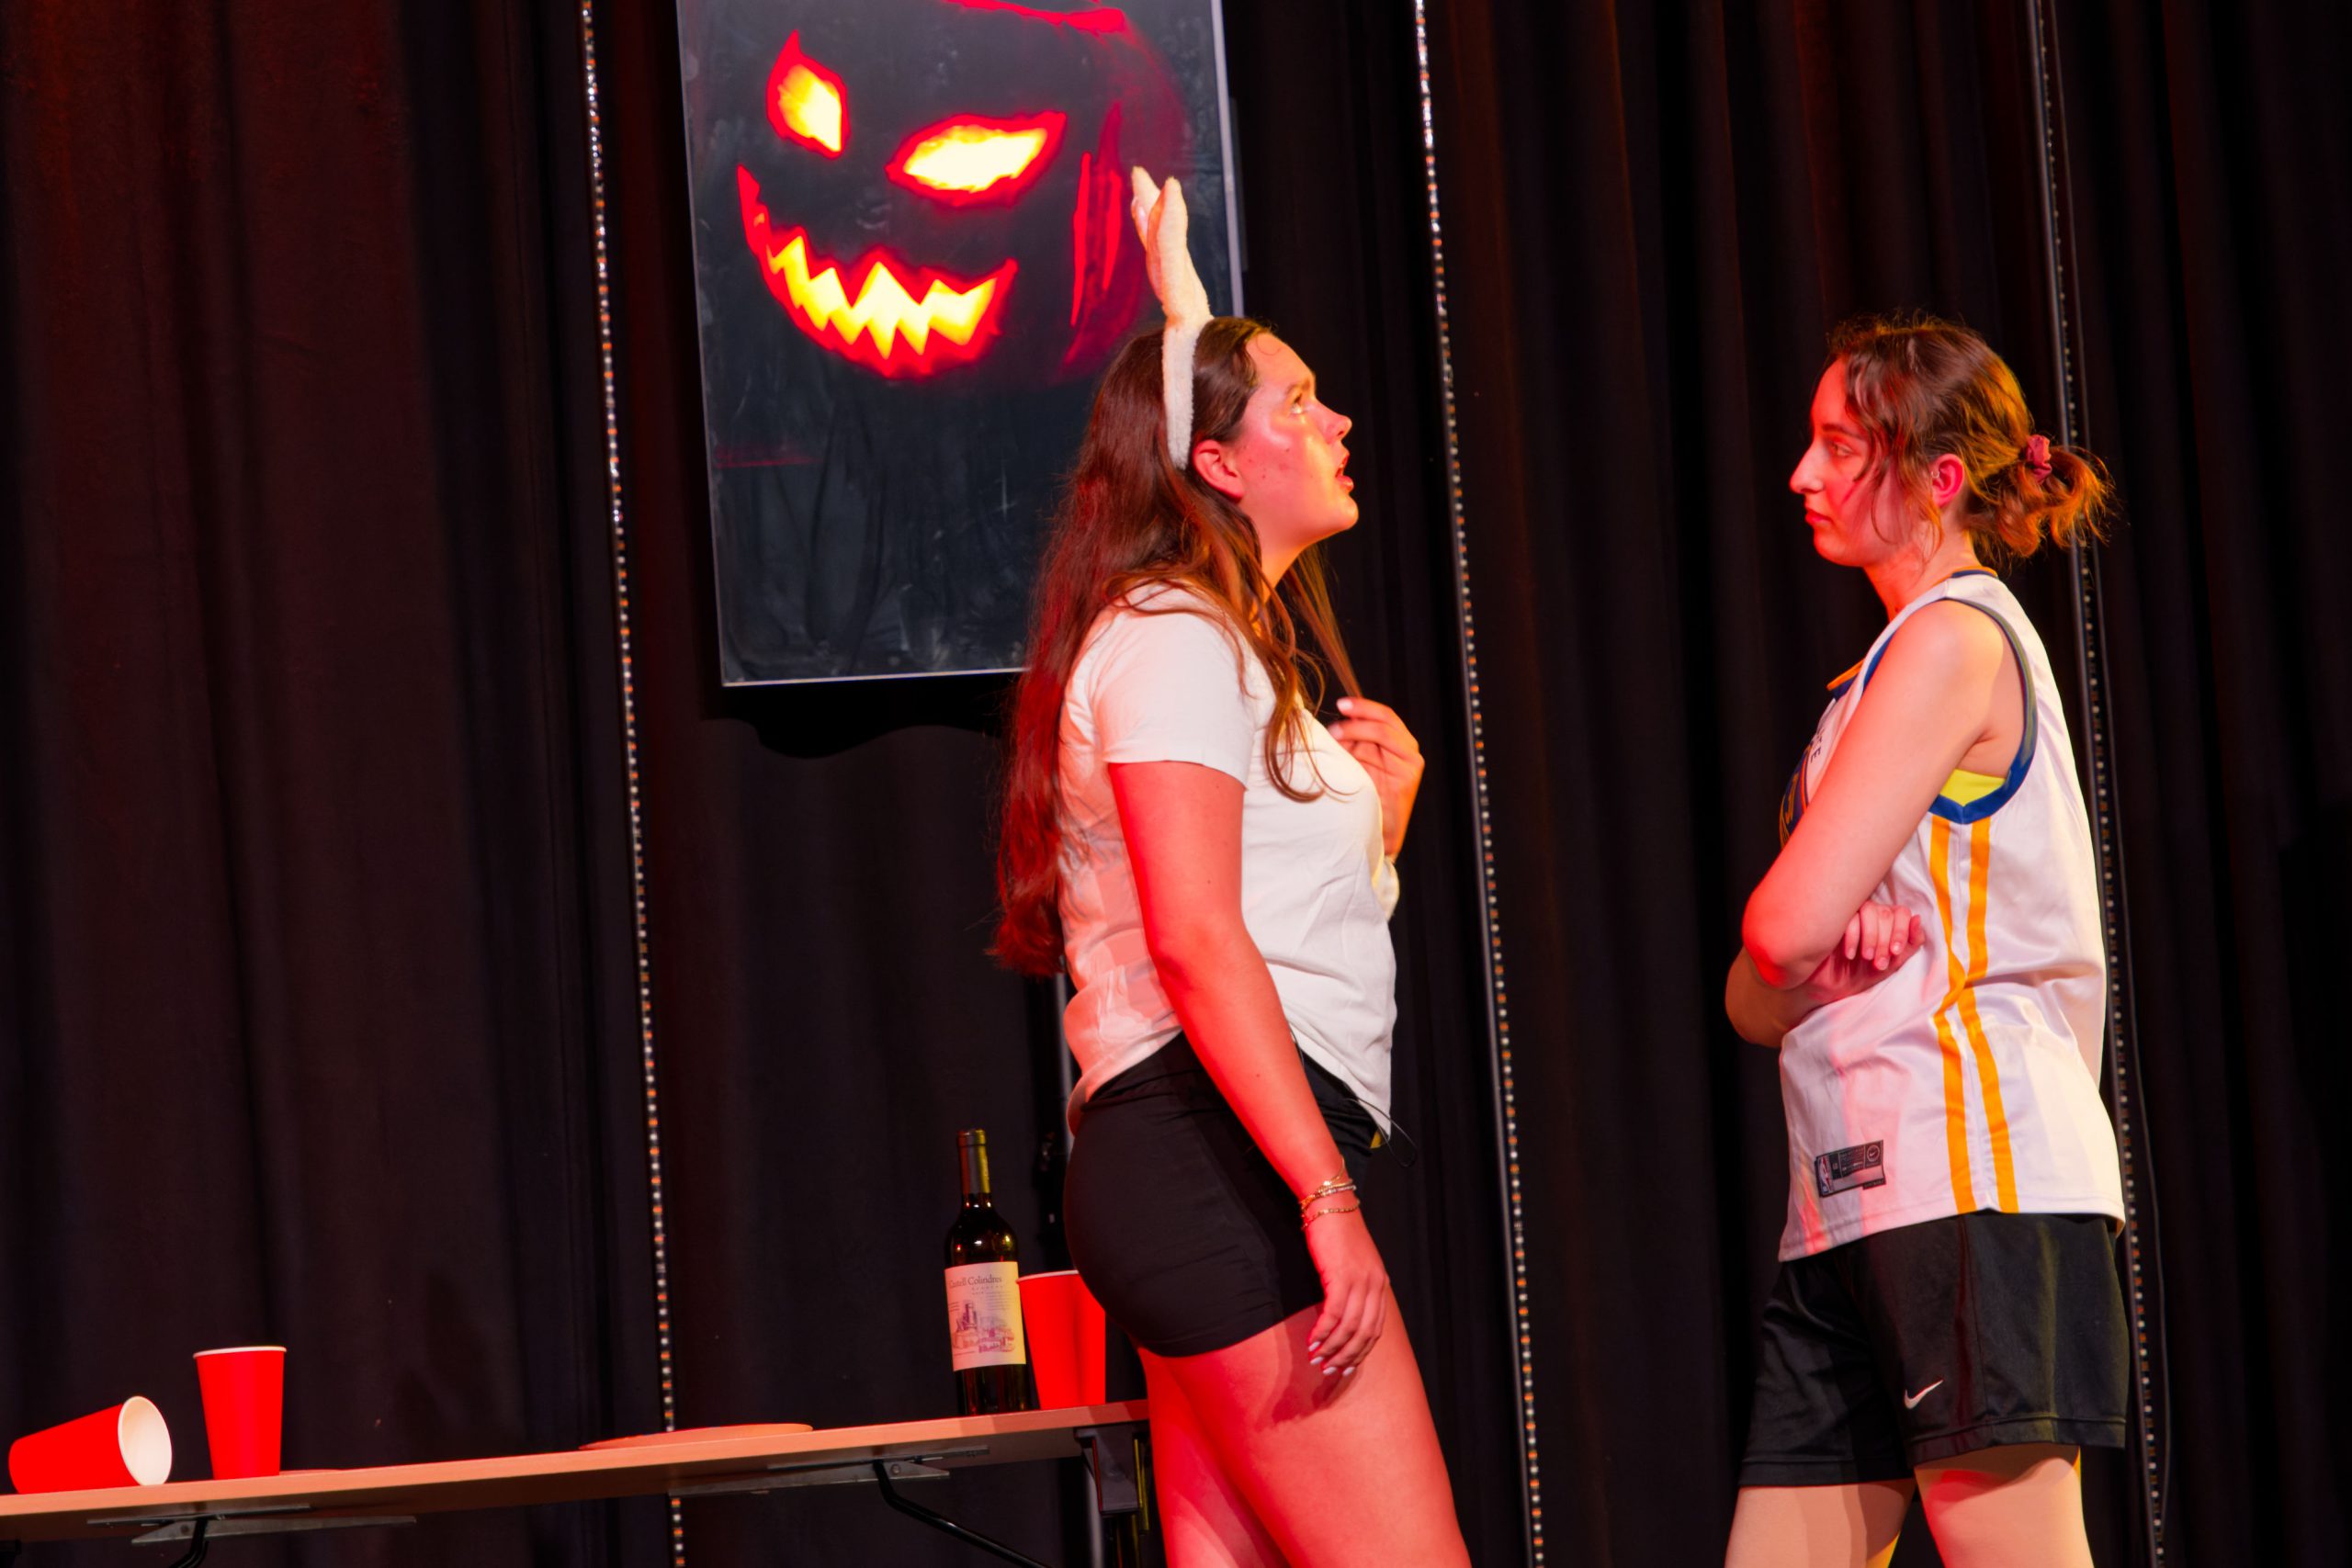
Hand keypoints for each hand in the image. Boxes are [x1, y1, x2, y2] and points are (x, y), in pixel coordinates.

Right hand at [1301, 1205, 1387, 1375]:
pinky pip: (1334, 1313)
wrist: (1330, 1203)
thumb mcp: (1352, 1263)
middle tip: (1329, 1370)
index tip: (1345, 1368)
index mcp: (1380, 1284)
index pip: (1376, 1330)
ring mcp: (1361, 1281)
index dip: (1360, 1353)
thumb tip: (1341, 1315)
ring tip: (1316, 1359)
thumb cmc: (1336, 1232)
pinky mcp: (1342, 1275)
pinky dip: (1324, 1331)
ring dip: (1332, 1348)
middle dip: (1347, 1357)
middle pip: (1365, 1334)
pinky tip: (1312, 1340)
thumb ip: (1353, 1287)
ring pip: (1350, 1327)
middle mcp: (1375, 1285)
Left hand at [1328, 696, 1423, 857]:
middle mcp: (1408, 750)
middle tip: (1336, 719)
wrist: (1376, 832)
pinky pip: (1385, 753)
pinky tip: (1346, 752)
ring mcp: (1411, 762)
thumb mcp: (1357, 763)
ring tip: (1335, 736)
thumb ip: (1352, 743)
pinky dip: (1363, 749)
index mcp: (1398, 744)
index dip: (1363, 706)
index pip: (1384, 715)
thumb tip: (1332, 723)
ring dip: (1356, 730)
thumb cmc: (1363, 797)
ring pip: (1383, 732)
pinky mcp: (1408, 775)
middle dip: (1358, 715)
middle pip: (1385, 720)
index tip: (1341, 704)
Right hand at [1800, 901, 1926, 1007]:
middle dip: (1885, 941)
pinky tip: (1849, 954)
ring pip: (1869, 910)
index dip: (1901, 931)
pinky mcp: (1836, 918)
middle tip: (1879, 962)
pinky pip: (1849, 917)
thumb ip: (1911, 943)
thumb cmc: (1864, 972)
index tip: (1895, 952)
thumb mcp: (1894, 962)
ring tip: (1866, 957)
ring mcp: (1853, 913)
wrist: (1835, 986)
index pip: (1902, 913)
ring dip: (1871, 937)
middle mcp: (1872, 914)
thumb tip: (1918, 918)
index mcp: (1888, 922)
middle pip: (1886, 913)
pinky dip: (1853, 937)